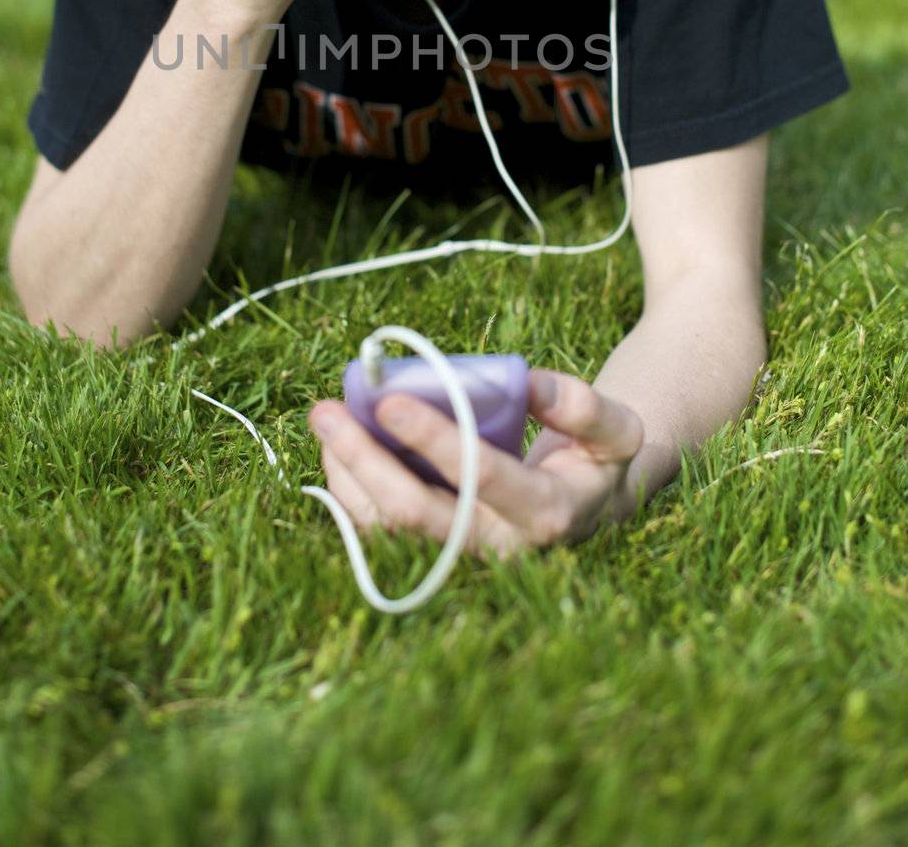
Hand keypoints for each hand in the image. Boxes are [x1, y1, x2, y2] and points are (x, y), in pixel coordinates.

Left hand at [308, 369, 644, 556]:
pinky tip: (335, 446)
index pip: (480, 476)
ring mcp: (461, 555)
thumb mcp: (614, 429)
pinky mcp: (434, 552)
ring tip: (323, 419)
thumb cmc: (596, 458)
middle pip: (416, 514)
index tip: (390, 401)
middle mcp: (498, 546)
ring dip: (347, 472)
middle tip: (328, 409)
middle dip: (365, 459)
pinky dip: (349, 487)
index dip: (433, 438)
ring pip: (387, 526)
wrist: (588, 506)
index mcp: (546, 513)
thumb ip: (579, 405)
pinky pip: (380, 528)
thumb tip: (528, 383)